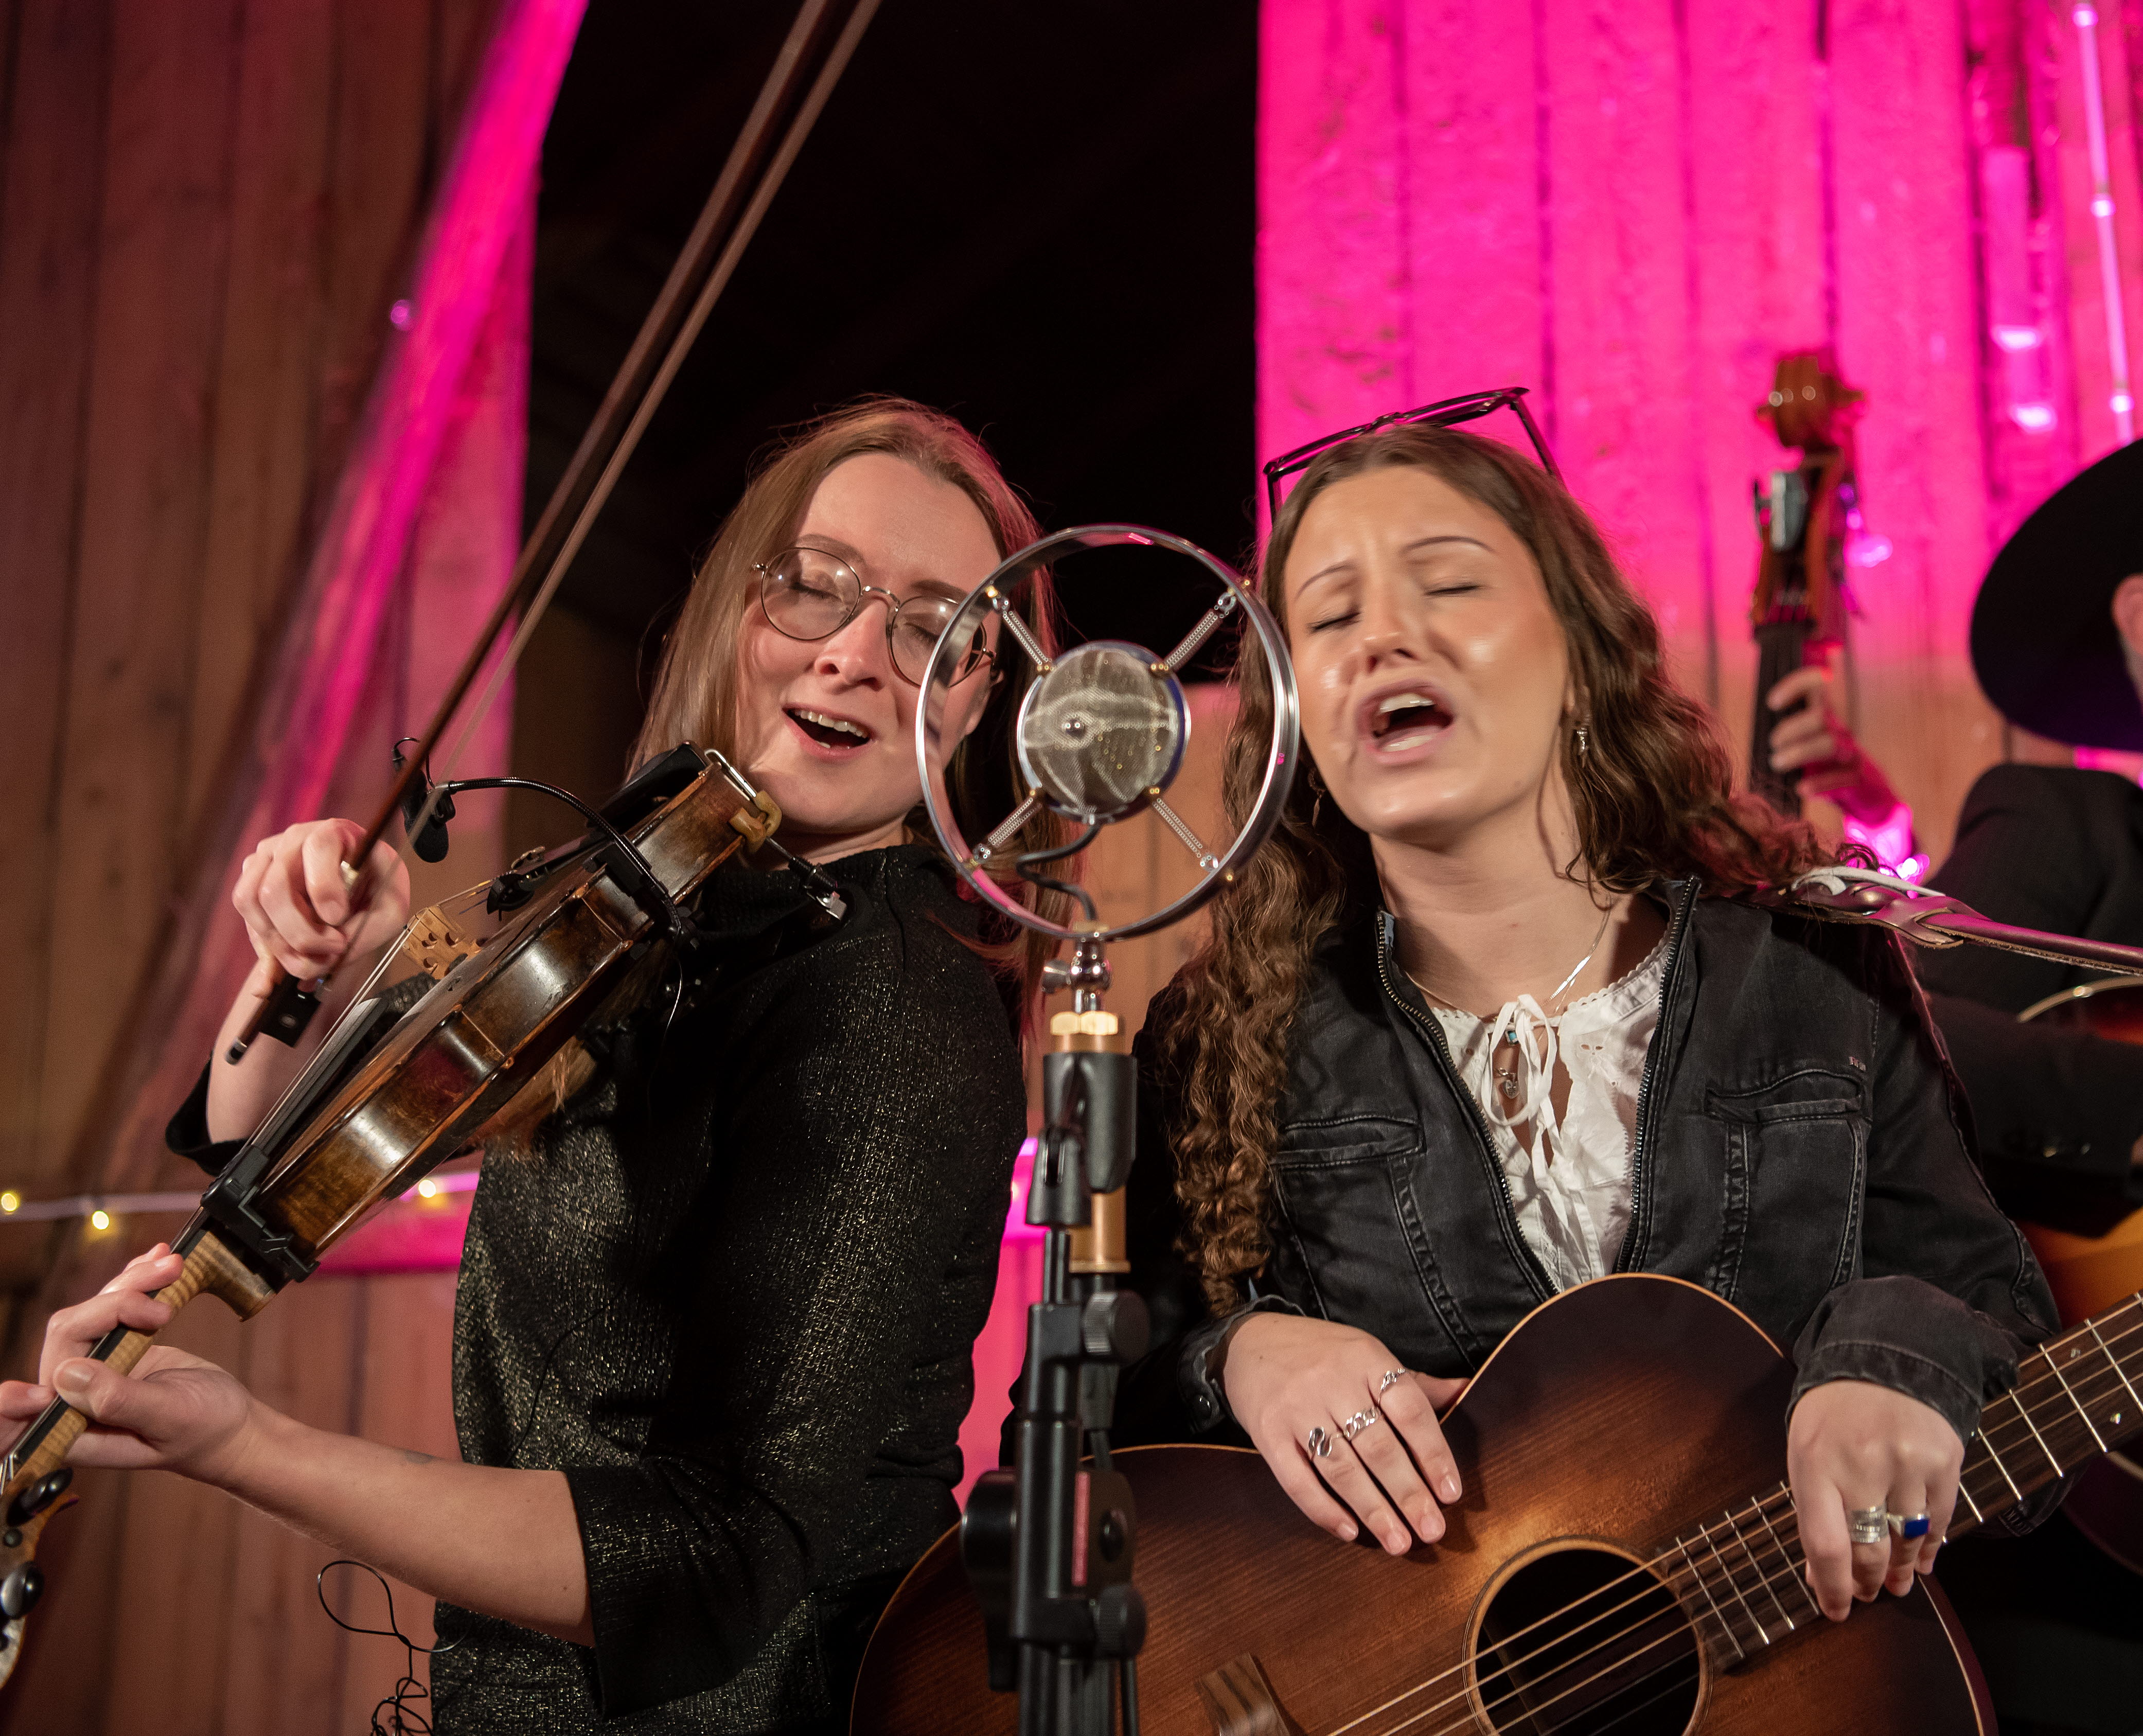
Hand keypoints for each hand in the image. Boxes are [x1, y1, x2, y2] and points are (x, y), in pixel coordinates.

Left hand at [0, 1245, 258, 1482]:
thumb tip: (66, 1375)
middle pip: (68, 1334)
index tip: (12, 1394)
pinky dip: (135, 1281)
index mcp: (76, 1429)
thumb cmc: (203, 1431)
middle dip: (114, 1305)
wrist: (230, 1423)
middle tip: (165, 1307)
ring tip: (174, 1267)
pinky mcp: (116, 1347)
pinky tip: (158, 1263)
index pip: (24, 1408)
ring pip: (90, 1312)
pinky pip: (112, 1306)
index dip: (11, 1402)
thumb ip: (118, 1400)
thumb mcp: (169, 1418)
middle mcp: (74, 1400)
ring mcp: (94, 1369)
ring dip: (132, 1285)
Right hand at [233, 817, 410, 980]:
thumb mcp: (390, 909)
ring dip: (281, 943)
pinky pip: (247, 915)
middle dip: (301, 933)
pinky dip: (269, 943)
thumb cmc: (379, 891)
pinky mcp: (252, 879)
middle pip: (275, 887)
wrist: (364, 887)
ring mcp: (267, 857)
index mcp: (335, 833)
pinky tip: (297, 953)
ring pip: (251, 902)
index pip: (319, 847)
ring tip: (315, 958)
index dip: (325, 888)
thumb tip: (321, 952)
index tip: (338, 919)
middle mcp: (294, 839)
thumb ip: (365, 929)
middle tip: (333, 949)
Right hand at [1222, 1312, 1467, 1554]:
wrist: (1248, 1343)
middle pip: (1378, 1445)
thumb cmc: (1320, 1355)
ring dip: (1373, 1509)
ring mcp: (1296, 1407)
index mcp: (1365, 1358)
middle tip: (1432, 1530)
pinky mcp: (1267, 1432)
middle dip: (1408, 1493)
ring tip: (1398, 1542)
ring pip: (1341, 1467)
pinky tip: (1348, 1531)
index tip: (1451, 1493)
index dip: (1433, 1453)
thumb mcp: (1366, 1354)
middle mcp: (1331, 1381)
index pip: (1409, 1409)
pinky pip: (1297, 1479)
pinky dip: (1323, 1508)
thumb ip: (1413, 1382)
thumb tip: (1466, 1389)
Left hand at [1765, 666, 1898, 826]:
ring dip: (1799, 753)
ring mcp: (1851, 753)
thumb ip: (1788, 729)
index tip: (1772, 703)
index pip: (1819, 685)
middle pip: (1819, 716)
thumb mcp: (1807, 741)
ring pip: (1829, 743)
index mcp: (1827, 715)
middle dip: (1790, 729)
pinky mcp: (1857, 778)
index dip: (1796, 686)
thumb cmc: (1824, 763)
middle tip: (1773, 745)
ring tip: (1777, 763)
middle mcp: (1841, 729)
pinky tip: (1802, 789)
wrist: (1866, 791)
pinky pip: (1841, 778)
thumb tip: (1756, 728)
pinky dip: (1820, 784)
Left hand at [1787, 1378, 1960, 1620]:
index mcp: (1815, 1463)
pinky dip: (1930, 1548)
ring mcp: (1907, 1464)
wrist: (1884, 1356)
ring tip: (1895, 1583)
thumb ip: (1812, 1509)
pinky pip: (1939, 1522)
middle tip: (1866, 1594)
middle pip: (1869, 1551)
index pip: (1825, 1546)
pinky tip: (1922, 1560)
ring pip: (1907, 1542)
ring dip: (1900, 1570)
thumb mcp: (1805, 1450)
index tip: (1836, 1611)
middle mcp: (1862, 1465)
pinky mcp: (1945, 1461)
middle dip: (1866, 1582)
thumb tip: (1821, 1577)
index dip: (1831, 1588)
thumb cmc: (1833, 1412)